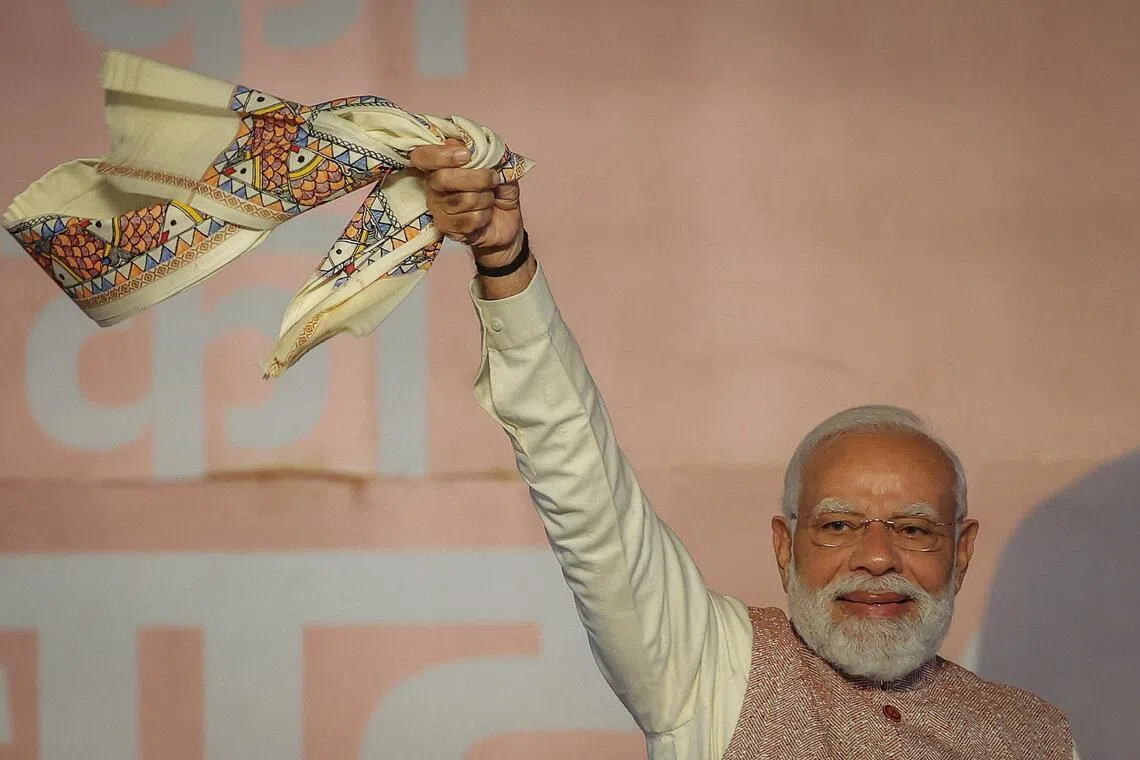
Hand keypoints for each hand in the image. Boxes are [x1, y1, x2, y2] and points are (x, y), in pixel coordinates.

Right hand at [410, 138, 523, 266]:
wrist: (507, 223)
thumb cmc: (499, 191)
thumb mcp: (500, 167)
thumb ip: (485, 152)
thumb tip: (466, 144)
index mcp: (441, 165)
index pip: (423, 156)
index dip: (441, 155)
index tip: (467, 155)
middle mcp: (433, 185)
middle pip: (443, 178)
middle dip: (476, 178)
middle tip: (493, 179)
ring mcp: (437, 207)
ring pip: (461, 200)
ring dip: (485, 199)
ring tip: (490, 200)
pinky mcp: (445, 227)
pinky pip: (467, 220)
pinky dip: (484, 216)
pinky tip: (485, 216)